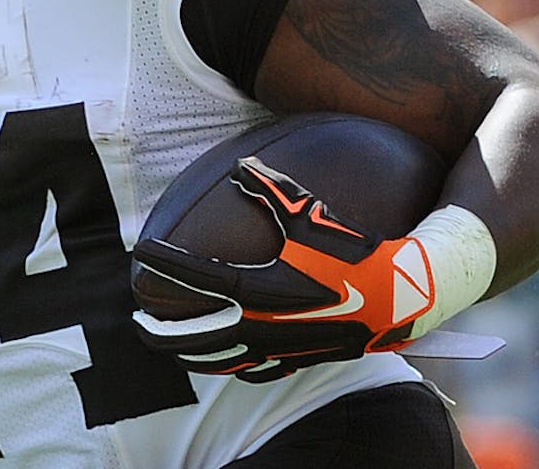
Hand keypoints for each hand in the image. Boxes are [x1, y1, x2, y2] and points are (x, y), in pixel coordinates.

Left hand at [131, 156, 437, 381]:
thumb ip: (272, 190)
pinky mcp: (300, 361)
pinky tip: (229, 363)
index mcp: (259, 289)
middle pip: (196, 336)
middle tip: (139, 323)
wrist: (399, 297)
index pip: (197, 277)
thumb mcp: (311, 216)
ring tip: (173, 350)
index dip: (166, 264)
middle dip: (161, 331)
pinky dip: (233, 369)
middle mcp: (262, 325)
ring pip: (220, 362)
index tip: (142, 255)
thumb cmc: (355, 252)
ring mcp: (279, 349)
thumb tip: (239, 166)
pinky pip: (256, 372)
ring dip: (190, 356)